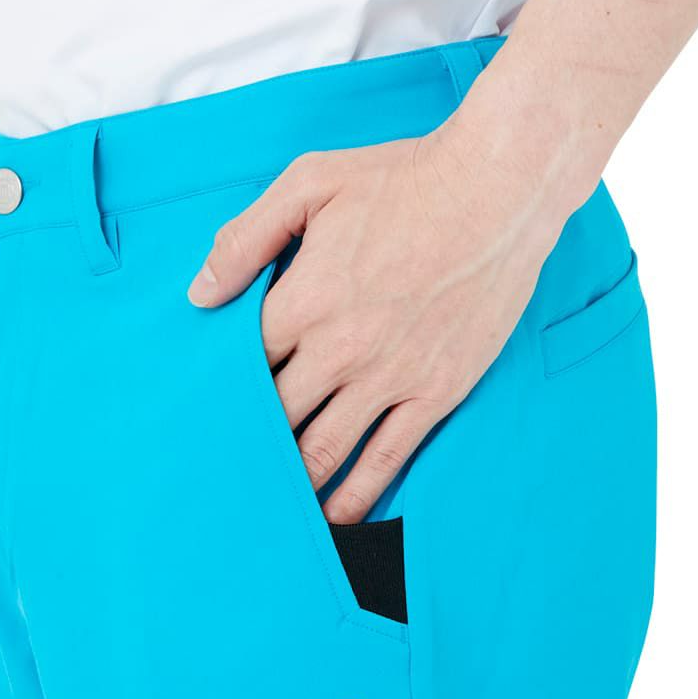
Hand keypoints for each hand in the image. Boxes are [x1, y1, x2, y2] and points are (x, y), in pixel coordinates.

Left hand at [187, 119, 573, 522]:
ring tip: (270, 508)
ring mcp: (390, 377)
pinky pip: (387, 458)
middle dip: (247, 444)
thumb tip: (200, 293)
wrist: (498, 190)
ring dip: (293, 483)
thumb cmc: (404, 180)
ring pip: (324, 450)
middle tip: (225, 469)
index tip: (206, 413)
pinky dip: (358, 496)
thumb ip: (248, 238)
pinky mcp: (435, 392)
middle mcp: (341, 349)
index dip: (220, 392)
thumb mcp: (312, 183)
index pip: (241, 365)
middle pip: (275, 416)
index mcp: (304, 300)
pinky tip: (338, 518)